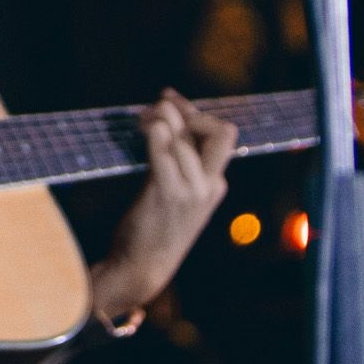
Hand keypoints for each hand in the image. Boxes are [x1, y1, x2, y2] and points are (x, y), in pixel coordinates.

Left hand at [94, 88, 238, 319]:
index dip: (195, 110)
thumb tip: (165, 121)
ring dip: (164, 118)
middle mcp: (210, 185)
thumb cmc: (154, 225)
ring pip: (188, 140)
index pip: (221, 134)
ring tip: (142, 117)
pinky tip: (146, 127)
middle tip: (157, 105)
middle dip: (190, 111)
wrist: (144, 265)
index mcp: (215, 183)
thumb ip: (177, 162)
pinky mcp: (167, 196)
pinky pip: (165, 157)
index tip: (169, 98)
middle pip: (221, 132)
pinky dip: (156, 137)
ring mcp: (191, 192)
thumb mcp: (176, 192)